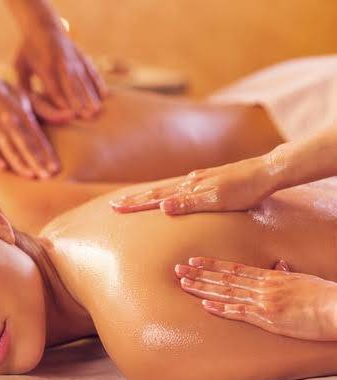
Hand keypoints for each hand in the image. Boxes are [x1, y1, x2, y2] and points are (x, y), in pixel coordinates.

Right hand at [0, 72, 59, 178]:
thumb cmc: (4, 92)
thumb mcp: (26, 98)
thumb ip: (47, 110)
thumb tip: (71, 116)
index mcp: (22, 113)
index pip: (38, 138)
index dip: (47, 154)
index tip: (55, 168)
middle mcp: (9, 119)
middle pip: (25, 144)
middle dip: (37, 161)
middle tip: (47, 176)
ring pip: (8, 147)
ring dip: (20, 162)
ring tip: (31, 175)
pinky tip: (4, 167)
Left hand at [15, 27, 105, 122]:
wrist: (43, 25)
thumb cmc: (28, 51)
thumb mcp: (20, 66)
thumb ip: (24, 86)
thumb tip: (26, 105)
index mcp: (45, 66)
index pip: (55, 87)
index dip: (63, 100)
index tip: (71, 114)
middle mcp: (62, 62)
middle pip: (72, 85)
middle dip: (81, 101)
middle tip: (88, 116)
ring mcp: (74, 59)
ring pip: (84, 80)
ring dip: (91, 95)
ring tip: (96, 110)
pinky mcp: (82, 56)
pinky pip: (92, 71)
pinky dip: (98, 82)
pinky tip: (104, 94)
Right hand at [110, 156, 276, 214]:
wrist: (266, 171)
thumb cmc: (245, 191)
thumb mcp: (218, 201)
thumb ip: (189, 204)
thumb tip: (162, 207)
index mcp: (189, 189)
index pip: (155, 198)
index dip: (135, 204)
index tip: (115, 207)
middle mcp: (190, 182)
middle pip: (156, 192)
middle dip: (135, 199)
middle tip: (114, 204)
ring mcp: (198, 179)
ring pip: (166, 188)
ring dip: (147, 195)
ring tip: (133, 198)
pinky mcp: (208, 179)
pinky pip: (178, 186)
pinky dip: (165, 191)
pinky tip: (167, 193)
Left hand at [175, 257, 336, 340]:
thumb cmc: (325, 296)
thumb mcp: (303, 279)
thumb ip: (286, 273)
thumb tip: (278, 265)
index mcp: (270, 276)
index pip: (234, 269)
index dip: (211, 265)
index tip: (193, 261)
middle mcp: (263, 286)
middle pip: (224, 279)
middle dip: (199, 274)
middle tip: (177, 270)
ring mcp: (264, 301)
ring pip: (226, 293)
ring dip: (203, 289)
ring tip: (184, 284)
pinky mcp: (268, 318)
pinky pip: (240, 313)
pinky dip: (222, 309)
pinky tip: (205, 306)